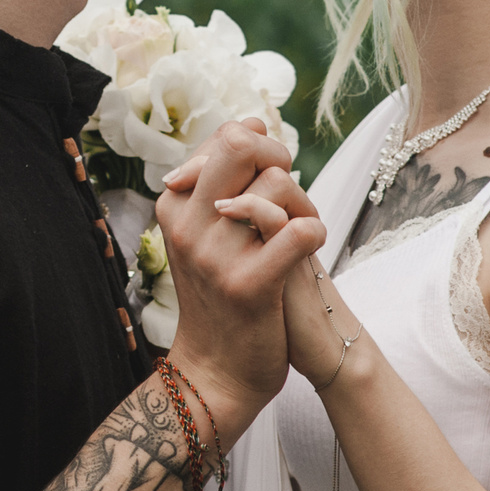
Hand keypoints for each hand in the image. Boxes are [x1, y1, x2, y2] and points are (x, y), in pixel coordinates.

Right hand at [154, 121, 324, 446]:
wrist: (219, 371)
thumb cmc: (224, 293)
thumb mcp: (207, 232)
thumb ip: (225, 179)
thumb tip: (253, 120)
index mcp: (174, 206)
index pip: (225, 137)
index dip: (261, 146)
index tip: (268, 178)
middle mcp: (187, 225)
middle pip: (242, 145)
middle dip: (279, 156)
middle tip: (287, 194)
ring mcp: (215, 255)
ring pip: (278, 183)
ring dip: (304, 203)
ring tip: (298, 232)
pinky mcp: (249, 285)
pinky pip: (300, 230)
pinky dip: (315, 232)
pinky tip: (308, 251)